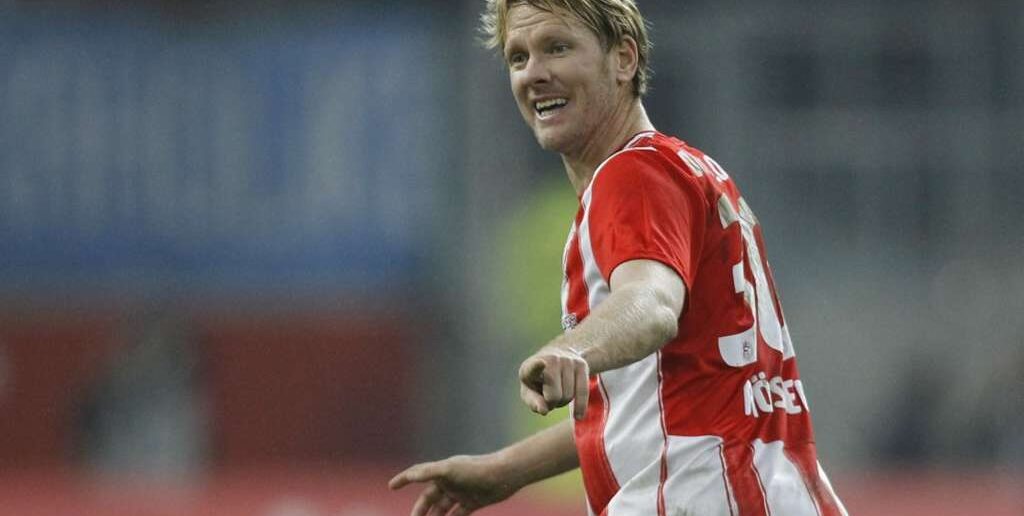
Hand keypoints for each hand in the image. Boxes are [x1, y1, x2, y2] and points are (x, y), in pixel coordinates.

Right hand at [388, 454, 518, 515]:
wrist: (505, 475)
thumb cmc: (476, 469)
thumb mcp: (450, 470)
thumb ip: (429, 472)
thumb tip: (410, 475)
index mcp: (442, 471)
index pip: (418, 473)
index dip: (404, 479)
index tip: (391, 486)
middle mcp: (449, 481)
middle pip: (429, 498)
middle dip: (419, 511)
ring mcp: (460, 492)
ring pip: (441, 509)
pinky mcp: (472, 502)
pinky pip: (457, 515)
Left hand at [518, 345, 589, 418]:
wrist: (557, 355)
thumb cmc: (538, 380)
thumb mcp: (530, 392)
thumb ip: (534, 402)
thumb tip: (544, 411)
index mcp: (530, 367)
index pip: (533, 368)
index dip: (537, 366)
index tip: (541, 363)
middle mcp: (550, 360)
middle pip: (555, 396)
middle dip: (552, 403)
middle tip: (549, 396)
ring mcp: (567, 360)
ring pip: (569, 396)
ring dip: (564, 402)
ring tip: (559, 393)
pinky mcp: (581, 364)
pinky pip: (583, 392)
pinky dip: (580, 406)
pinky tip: (578, 416)